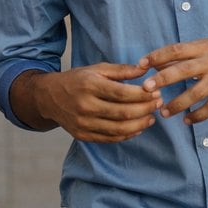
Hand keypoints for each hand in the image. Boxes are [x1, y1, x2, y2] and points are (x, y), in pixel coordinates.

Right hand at [29, 64, 160, 143]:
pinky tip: (137, 128)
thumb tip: (145, 69)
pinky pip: (109, 139)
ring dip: (140, 125)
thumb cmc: (77, 80)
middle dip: (145, 109)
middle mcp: (85, 106)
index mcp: (89, 85)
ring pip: (118, 129)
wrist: (48, 97)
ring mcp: (83, 123)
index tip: (156, 92)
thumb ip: (121, 70)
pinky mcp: (82, 135)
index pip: (122, 93)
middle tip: (158, 104)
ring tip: (151, 117)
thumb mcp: (96, 69)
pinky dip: (127, 135)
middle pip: (123, 113)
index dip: (142, 95)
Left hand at [137, 38, 207, 124]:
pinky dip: (198, 116)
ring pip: (195, 94)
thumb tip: (156, 63)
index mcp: (203, 47)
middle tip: (146, 89)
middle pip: (182, 71)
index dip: (157, 56)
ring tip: (163, 112)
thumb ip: (184, 55)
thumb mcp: (207, 45)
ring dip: (177, 104)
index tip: (141, 64)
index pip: (176, 50)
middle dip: (163, 79)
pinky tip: (187, 120)